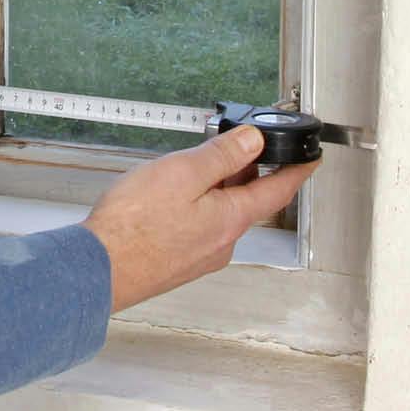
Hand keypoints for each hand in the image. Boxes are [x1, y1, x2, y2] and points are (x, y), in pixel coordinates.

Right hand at [84, 126, 318, 312]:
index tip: (311, 161)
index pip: (277, 191)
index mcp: (230, 219)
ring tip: (192, 167)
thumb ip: (220, 156)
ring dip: (216, 188)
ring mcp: (200, 255)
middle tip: (237, 146)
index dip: (296, 171)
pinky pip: (199, 227)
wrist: (98, 269)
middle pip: (247, 201)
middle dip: (245, 172)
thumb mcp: (181, 174)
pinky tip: (170, 198)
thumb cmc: (132, 225)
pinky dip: (197, 206)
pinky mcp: (178, 262)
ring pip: (221, 214)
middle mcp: (221, 242)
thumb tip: (253, 141)